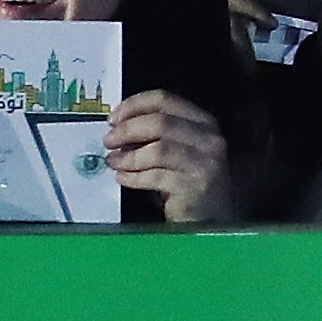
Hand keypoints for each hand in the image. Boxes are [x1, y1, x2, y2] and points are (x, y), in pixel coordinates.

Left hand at [103, 88, 234, 223]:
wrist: (212, 220)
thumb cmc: (189, 183)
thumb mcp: (176, 151)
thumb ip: (154, 136)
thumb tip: (118, 128)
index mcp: (204, 122)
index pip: (165, 100)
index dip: (134, 105)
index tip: (113, 117)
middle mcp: (209, 139)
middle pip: (160, 122)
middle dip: (127, 130)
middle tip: (109, 140)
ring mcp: (206, 164)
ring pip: (158, 150)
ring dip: (129, 156)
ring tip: (113, 161)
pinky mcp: (195, 188)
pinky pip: (156, 177)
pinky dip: (134, 177)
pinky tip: (122, 178)